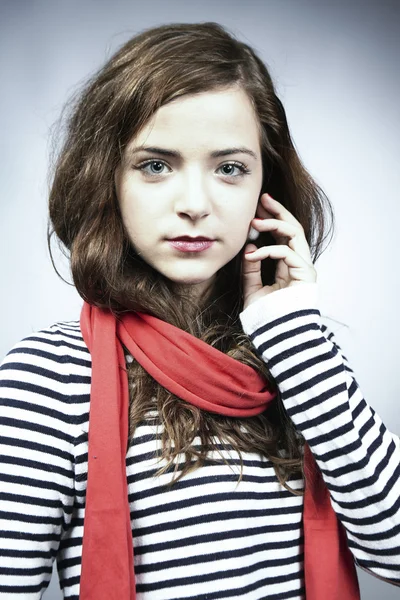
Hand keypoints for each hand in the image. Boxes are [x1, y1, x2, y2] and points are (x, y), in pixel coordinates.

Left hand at [242, 193, 316, 309]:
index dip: (272, 219)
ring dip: (275, 224)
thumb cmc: (266, 317)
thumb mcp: (252, 290)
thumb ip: (251, 270)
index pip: (282, 235)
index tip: (258, 207)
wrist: (278, 337)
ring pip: (295, 234)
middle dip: (278, 211)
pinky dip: (270, 250)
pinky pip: (288, 253)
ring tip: (255, 221)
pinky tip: (255, 253)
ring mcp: (304, 268)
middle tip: (263, 199)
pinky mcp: (306, 275)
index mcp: (288, 266)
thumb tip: (249, 249)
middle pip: (293, 228)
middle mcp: (299, 264)